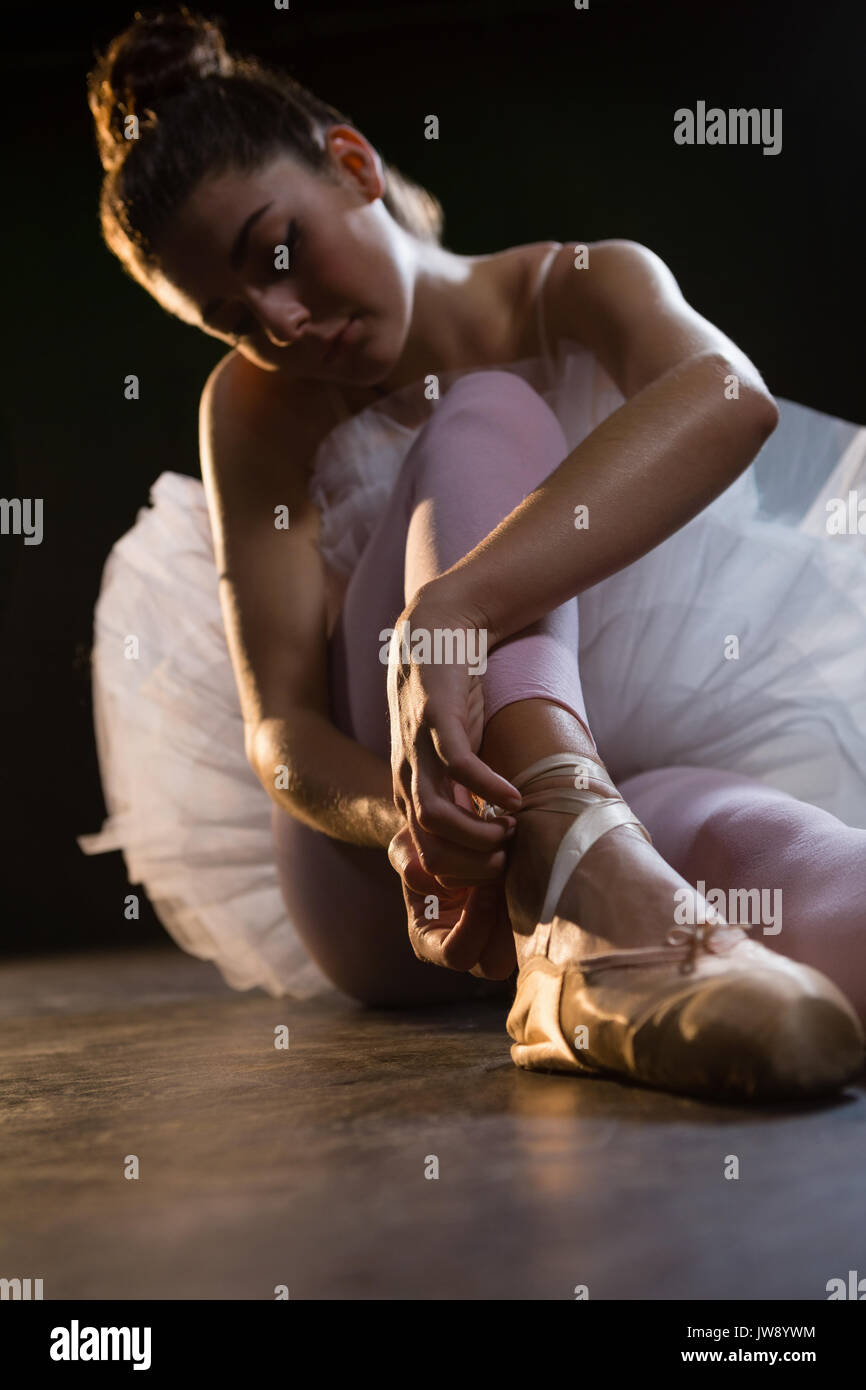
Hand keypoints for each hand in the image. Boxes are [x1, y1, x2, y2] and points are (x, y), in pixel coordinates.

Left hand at [385, 583, 521, 974]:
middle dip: (469, 864)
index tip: (496, 875)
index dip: (461, 873)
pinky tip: (515, 799)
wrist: (439, 629)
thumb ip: (468, 789)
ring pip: (433, 813)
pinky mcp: (435, 720)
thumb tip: (503, 827)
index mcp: (410, 787)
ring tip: (511, 833)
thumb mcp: (456, 751)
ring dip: (475, 833)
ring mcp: (416, 748)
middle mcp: (406, 774)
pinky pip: (457, 765)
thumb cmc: (454, 695)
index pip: (425, 852)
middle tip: (506, 864)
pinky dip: (486, 788)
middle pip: (427, 843)